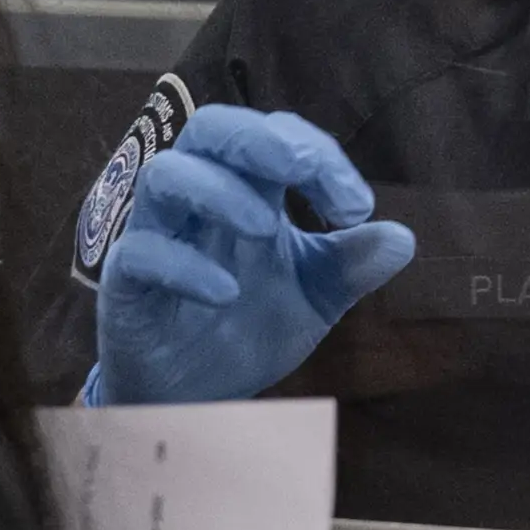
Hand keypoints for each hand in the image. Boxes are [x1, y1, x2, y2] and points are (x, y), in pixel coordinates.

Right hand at [87, 106, 412, 403]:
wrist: (196, 399)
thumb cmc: (246, 328)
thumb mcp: (313, 297)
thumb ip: (350, 265)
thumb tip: (402, 238)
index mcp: (246, 190)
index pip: (274, 137)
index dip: (317, 154)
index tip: (356, 207)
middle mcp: (199, 201)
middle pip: (209, 129)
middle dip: (257, 138)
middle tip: (301, 167)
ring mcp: (158, 236)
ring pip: (165, 175)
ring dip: (218, 191)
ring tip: (265, 227)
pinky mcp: (128, 282)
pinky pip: (141, 253)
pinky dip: (185, 265)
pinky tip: (225, 293)